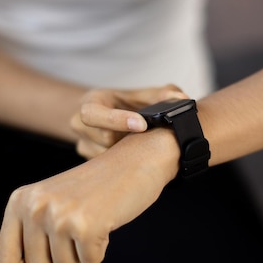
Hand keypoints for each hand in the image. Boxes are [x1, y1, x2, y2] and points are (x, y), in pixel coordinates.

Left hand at [0, 128, 178, 262]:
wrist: (135, 159)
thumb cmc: (96, 186)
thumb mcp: (52, 200)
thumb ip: (32, 228)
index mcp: (20, 200)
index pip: (5, 257)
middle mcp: (35, 206)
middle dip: (60, 257)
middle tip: (78, 228)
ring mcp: (59, 216)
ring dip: (82, 252)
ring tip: (92, 220)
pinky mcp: (85, 226)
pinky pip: (90, 262)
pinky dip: (101, 250)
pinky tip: (106, 222)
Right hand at [70, 84, 187, 158]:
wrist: (118, 117)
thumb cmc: (133, 104)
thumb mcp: (147, 95)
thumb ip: (165, 95)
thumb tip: (181, 99)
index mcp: (93, 102)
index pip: (92, 112)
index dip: (116, 120)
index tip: (142, 125)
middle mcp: (81, 123)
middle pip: (101, 137)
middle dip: (126, 139)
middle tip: (148, 138)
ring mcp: (83, 144)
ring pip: (104, 155)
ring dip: (126, 152)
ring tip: (143, 145)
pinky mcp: (90, 160)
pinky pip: (106, 167)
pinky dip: (123, 162)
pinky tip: (137, 156)